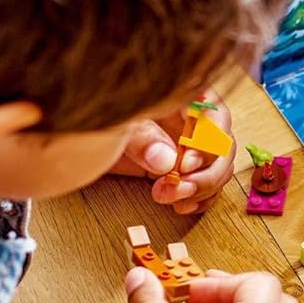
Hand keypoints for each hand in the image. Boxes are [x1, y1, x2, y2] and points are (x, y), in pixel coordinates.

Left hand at [108, 92, 234, 215]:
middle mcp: (192, 119)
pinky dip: (200, 198)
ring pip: (219, 166)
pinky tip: (183, 206)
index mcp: (183, 95)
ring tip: (174, 200)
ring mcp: (189, 144)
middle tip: (180, 190)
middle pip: (222, 144)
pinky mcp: (181, 167)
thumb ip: (141, 138)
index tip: (185, 165)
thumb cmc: (100, 118)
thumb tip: (166, 161)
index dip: (208, 142)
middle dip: (206, 172)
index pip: (215, 114)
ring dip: (203, 188)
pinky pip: (206, 182)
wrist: (80, 139)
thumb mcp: (117, 121)